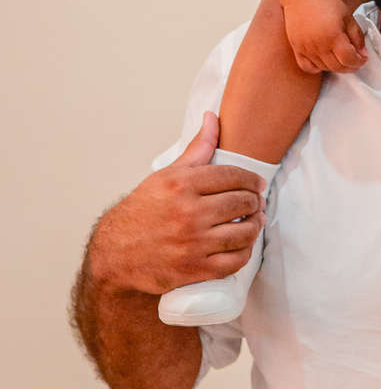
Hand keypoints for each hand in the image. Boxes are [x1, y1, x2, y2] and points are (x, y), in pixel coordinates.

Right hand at [88, 112, 264, 294]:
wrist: (115, 254)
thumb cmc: (141, 213)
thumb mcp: (165, 176)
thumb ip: (196, 149)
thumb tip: (213, 118)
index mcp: (181, 185)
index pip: (232, 175)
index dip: (251, 179)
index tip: (257, 183)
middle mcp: (188, 213)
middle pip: (242, 202)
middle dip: (255, 201)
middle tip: (256, 203)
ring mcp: (192, 243)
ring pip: (243, 232)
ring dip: (254, 226)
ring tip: (253, 222)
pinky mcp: (194, 269)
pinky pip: (234, 261)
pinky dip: (244, 253)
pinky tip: (242, 246)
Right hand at [282, 0, 367, 72]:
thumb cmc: (327, 2)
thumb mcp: (348, 17)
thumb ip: (357, 37)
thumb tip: (363, 54)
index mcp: (333, 36)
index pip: (349, 60)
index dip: (359, 62)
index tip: (363, 58)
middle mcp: (318, 45)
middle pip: (337, 67)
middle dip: (350, 67)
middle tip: (355, 61)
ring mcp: (305, 48)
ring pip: (324, 68)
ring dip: (336, 66)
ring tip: (341, 57)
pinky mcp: (296, 47)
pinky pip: (307, 67)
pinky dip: (317, 68)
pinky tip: (324, 60)